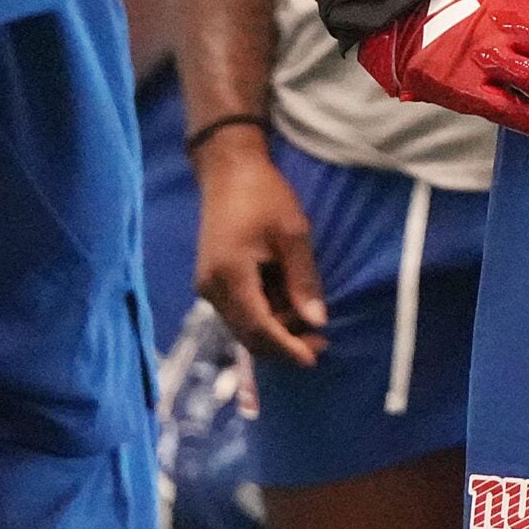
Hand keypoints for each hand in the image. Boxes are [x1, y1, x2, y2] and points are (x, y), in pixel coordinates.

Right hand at [192, 131, 327, 367]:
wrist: (229, 170)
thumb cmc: (264, 195)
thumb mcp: (293, 233)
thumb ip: (303, 280)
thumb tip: (316, 321)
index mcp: (230, 275)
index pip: (259, 327)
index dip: (286, 347)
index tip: (313, 358)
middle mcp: (211, 288)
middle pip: (247, 334)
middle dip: (283, 344)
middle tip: (320, 342)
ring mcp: (207, 285)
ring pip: (243, 325)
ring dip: (275, 330)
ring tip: (309, 320)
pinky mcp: (211, 280)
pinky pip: (238, 310)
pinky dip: (264, 314)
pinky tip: (288, 304)